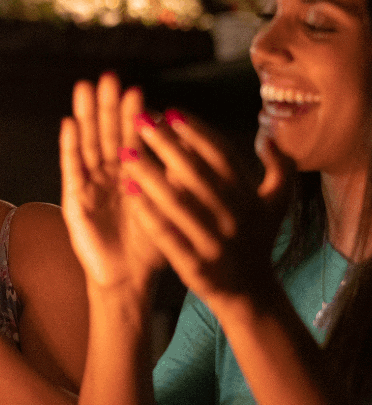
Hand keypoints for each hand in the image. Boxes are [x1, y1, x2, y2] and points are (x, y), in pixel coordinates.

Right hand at [60, 75, 164, 291]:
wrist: (128, 277)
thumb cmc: (152, 243)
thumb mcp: (171, 206)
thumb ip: (176, 177)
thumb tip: (190, 143)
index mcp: (133, 172)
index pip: (131, 137)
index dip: (132, 114)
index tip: (136, 89)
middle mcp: (109, 172)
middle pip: (106, 132)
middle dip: (107, 105)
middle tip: (109, 77)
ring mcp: (89, 183)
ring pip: (88, 142)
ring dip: (86, 116)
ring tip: (85, 88)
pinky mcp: (74, 198)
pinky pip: (71, 167)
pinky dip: (70, 145)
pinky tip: (69, 124)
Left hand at [122, 111, 293, 308]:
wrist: (251, 293)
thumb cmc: (257, 239)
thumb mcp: (276, 204)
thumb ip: (280, 169)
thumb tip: (269, 136)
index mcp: (250, 198)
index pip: (222, 156)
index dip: (197, 132)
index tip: (170, 111)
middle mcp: (234, 218)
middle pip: (196, 174)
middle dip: (167, 144)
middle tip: (139, 120)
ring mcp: (215, 243)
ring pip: (178, 202)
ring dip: (150, 174)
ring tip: (124, 151)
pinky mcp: (196, 265)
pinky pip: (167, 234)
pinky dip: (147, 212)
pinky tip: (127, 190)